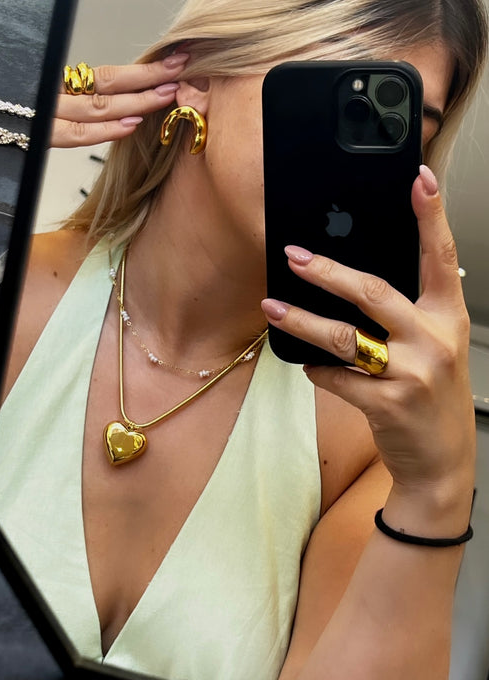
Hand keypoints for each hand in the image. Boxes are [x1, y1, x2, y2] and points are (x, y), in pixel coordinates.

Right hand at [51, 54, 188, 147]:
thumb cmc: (12, 111)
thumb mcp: (50, 102)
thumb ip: (80, 105)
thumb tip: (123, 109)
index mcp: (61, 83)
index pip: (108, 76)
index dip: (142, 72)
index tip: (171, 66)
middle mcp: (55, 94)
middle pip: (109, 85)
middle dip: (149, 80)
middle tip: (179, 74)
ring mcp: (48, 114)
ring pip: (99, 106)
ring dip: (136, 102)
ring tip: (165, 96)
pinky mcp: (39, 135)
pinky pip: (77, 133)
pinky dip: (106, 129)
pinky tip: (132, 124)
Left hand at [261, 165, 475, 497]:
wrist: (441, 461)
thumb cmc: (434, 399)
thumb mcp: (435, 349)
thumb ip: (407, 316)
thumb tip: (355, 285)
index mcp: (446, 318)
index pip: (439, 257)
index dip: (430, 216)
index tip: (418, 180)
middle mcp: (433, 340)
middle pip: (373, 291)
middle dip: (327, 271)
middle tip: (294, 256)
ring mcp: (412, 373)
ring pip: (344, 336)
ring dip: (302, 320)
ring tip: (272, 306)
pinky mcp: (388, 404)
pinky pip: (337, 378)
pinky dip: (316, 370)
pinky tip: (307, 365)